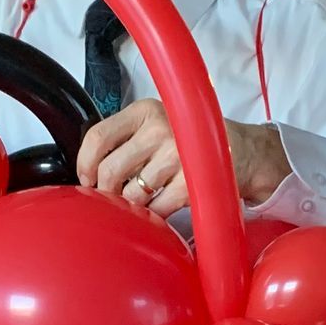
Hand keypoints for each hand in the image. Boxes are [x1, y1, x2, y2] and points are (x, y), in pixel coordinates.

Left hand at [76, 99, 289, 219]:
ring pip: (132, 194)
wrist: (240, 151)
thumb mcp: (156, 124)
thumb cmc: (189, 140)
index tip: (87, 179)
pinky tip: (163, 203)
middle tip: (114, 196)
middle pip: (111, 171)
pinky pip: (156, 209)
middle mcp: (160, 129)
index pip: (98, 137)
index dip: (85, 164)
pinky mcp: (190, 182)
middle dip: (107, 191)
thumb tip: (89, 172)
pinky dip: (155, 213)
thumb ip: (124, 138)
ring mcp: (177, 156)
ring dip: (134, 203)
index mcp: (144, 111)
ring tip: (147, 196)